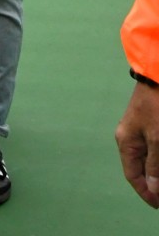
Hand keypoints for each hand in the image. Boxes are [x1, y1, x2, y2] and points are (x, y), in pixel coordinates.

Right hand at [117, 82, 158, 206]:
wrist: (157, 77)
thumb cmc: (156, 107)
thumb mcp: (157, 139)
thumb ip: (154, 165)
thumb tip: (152, 189)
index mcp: (126, 142)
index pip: (133, 175)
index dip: (145, 192)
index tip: (158, 204)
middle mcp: (129, 138)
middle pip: (140, 168)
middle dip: (153, 182)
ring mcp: (139, 131)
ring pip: (149, 158)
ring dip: (157, 170)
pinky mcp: (149, 125)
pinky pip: (152, 148)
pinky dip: (157, 159)